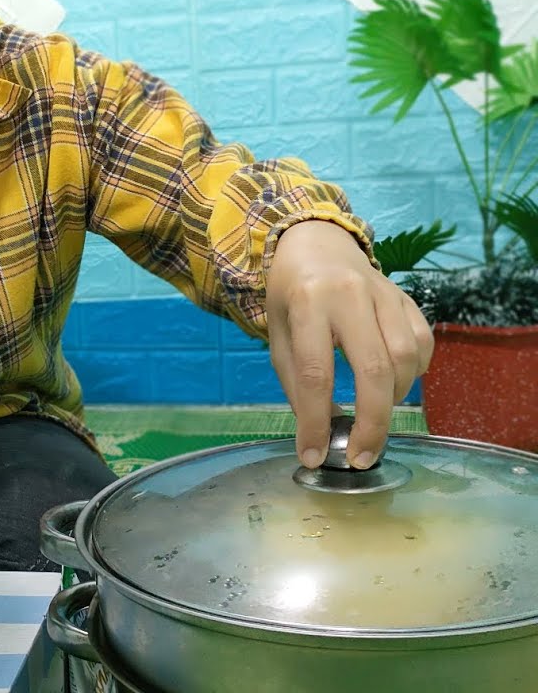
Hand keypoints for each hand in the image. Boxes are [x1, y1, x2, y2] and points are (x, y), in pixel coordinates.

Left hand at [266, 220, 433, 469]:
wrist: (317, 244)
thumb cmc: (291, 296)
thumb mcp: (277, 335)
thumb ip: (295, 381)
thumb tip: (318, 431)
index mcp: (307, 302)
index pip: (314, 373)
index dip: (315, 420)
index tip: (314, 454)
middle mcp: (350, 294)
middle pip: (373, 369)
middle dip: (371, 423)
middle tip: (361, 457)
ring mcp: (386, 293)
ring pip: (406, 358)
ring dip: (393, 399)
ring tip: (373, 416)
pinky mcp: (408, 298)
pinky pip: (423, 344)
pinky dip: (414, 373)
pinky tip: (394, 385)